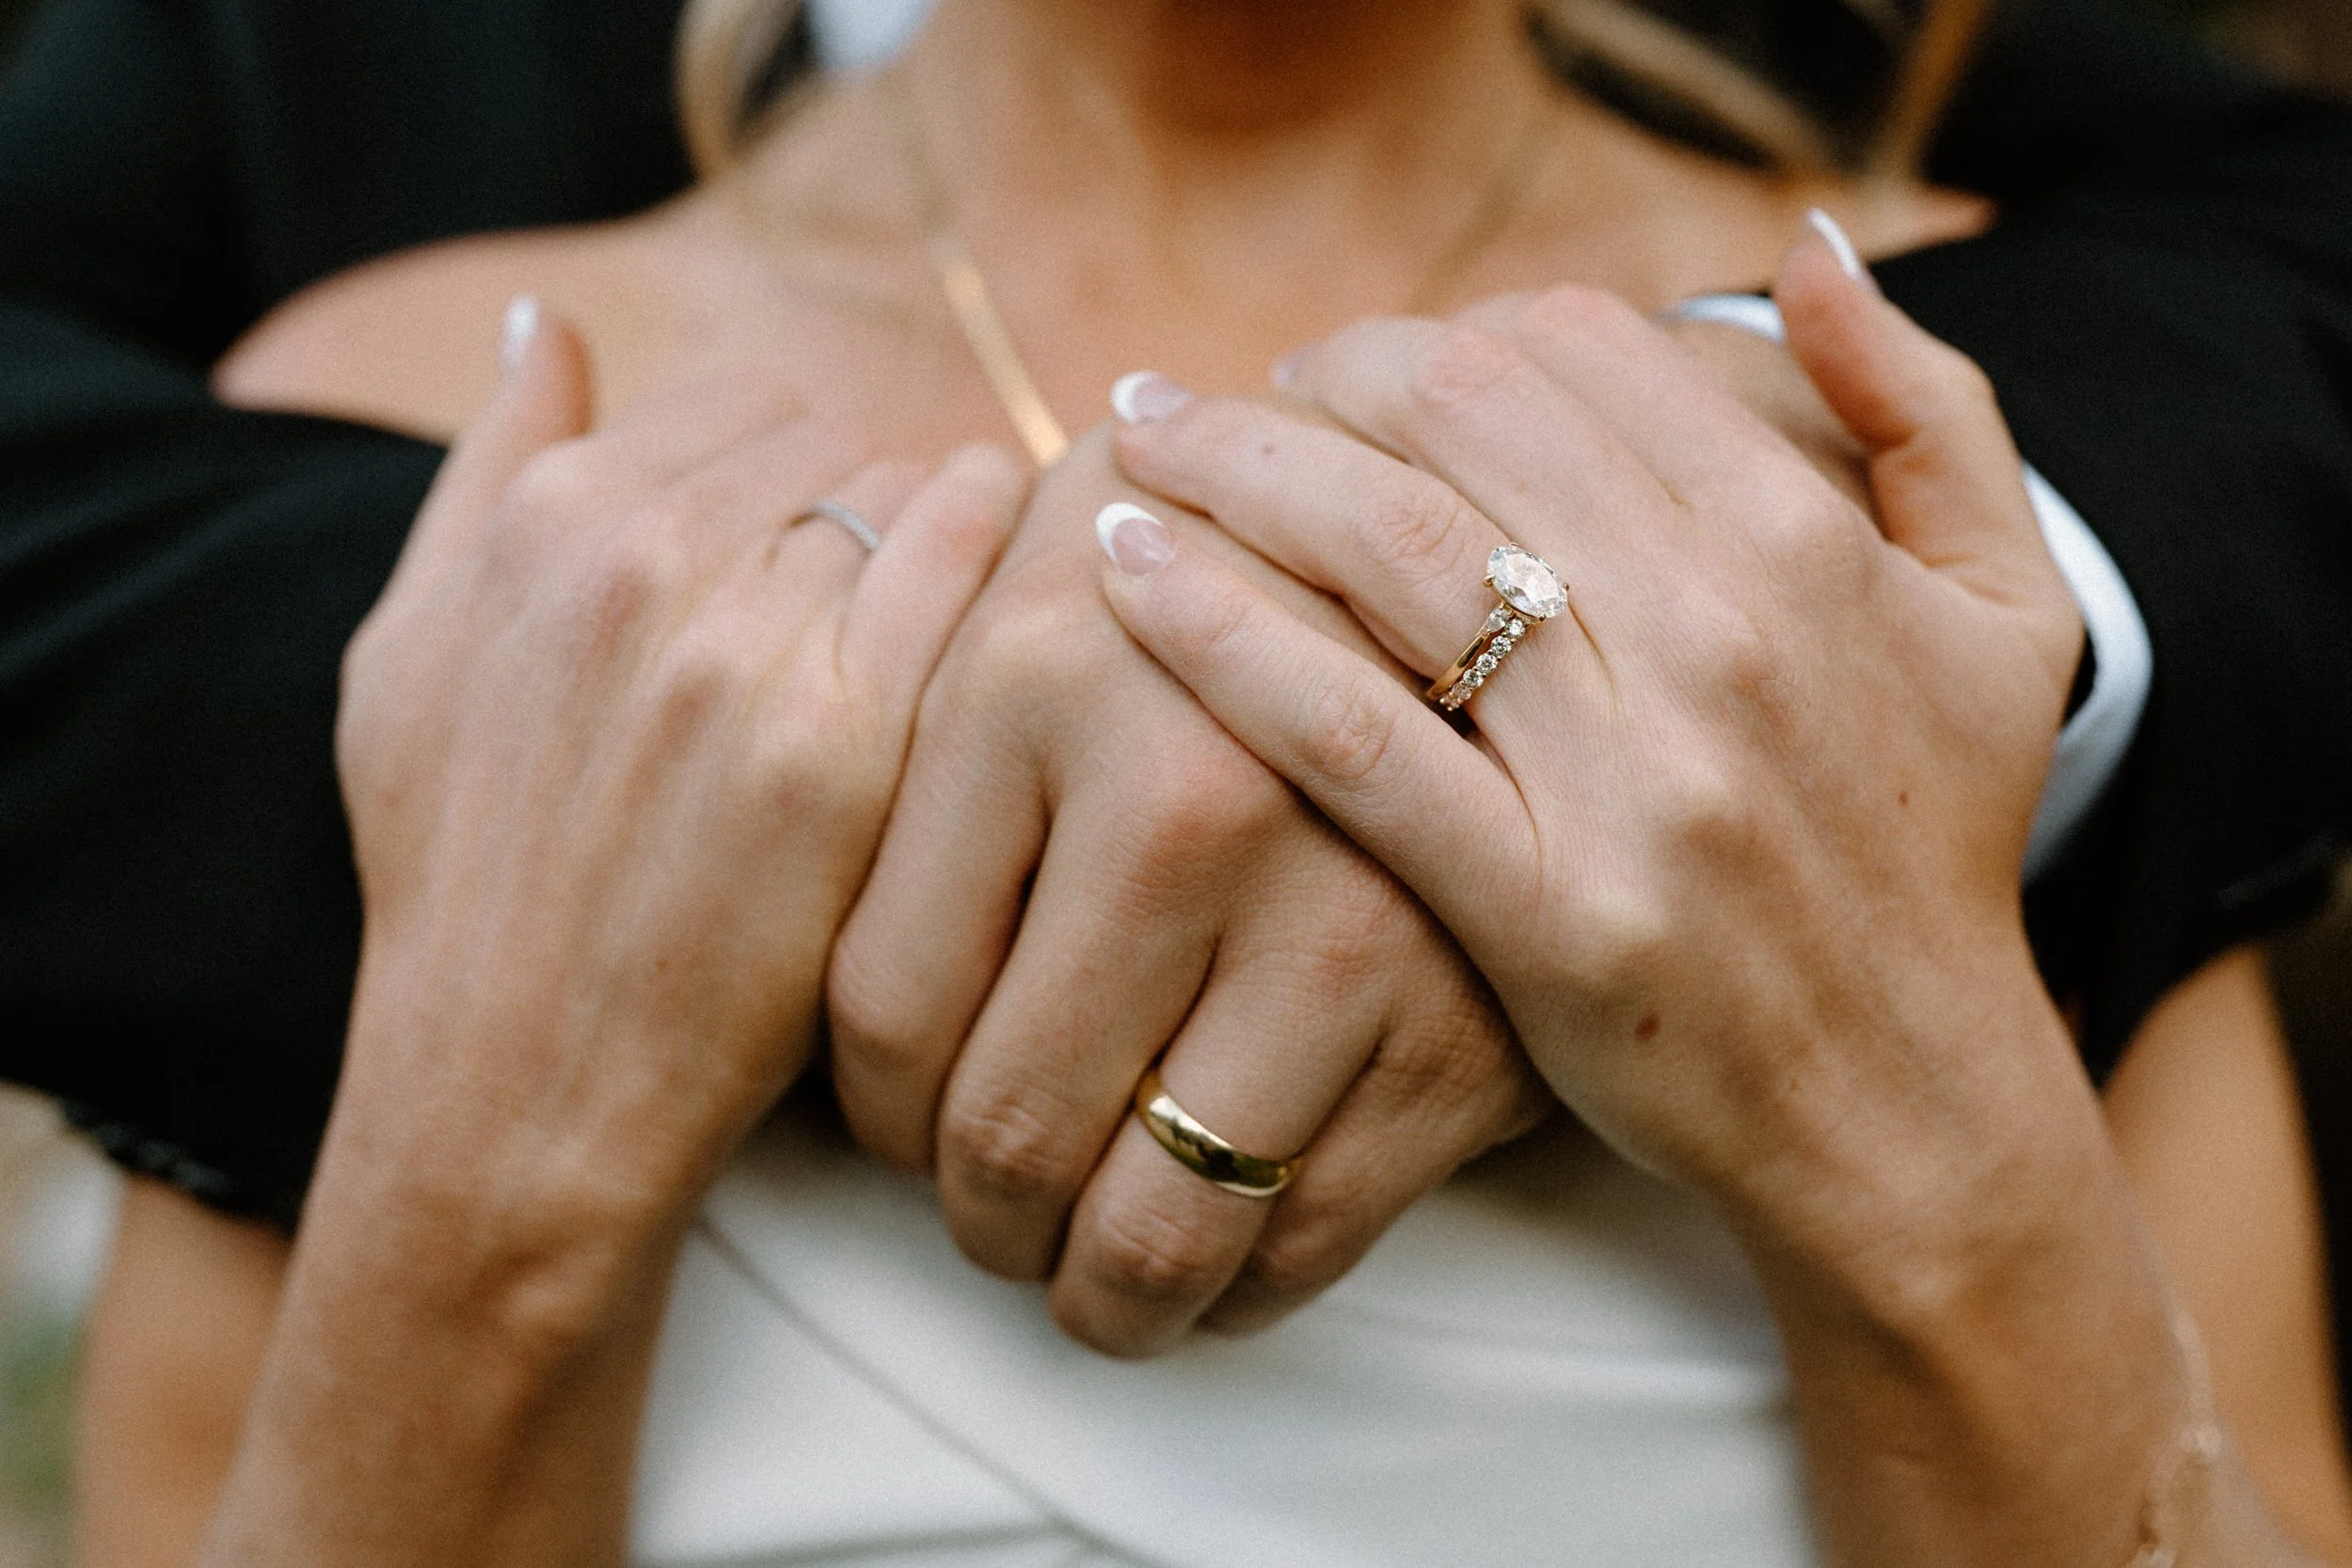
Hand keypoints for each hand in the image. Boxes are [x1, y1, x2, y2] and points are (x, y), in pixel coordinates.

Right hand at [329, 316, 1023, 1269]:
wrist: (520, 1087)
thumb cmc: (465, 876)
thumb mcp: (408, 655)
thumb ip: (485, 468)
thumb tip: (539, 322)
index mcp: (543, 520)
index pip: (740, 410)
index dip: (790, 486)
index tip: (815, 565)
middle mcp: (641, 559)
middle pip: (834, 448)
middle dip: (864, 518)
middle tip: (886, 617)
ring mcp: (747, 648)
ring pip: (909, 498)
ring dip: (940, 556)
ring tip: (953, 639)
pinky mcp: (846, 744)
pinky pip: (966, 564)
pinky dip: (1000, 570)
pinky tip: (1018, 626)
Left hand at [825, 425, 1547, 1357]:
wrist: (1487, 571)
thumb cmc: (1215, 588)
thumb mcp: (1032, 600)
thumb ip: (896, 749)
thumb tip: (777, 957)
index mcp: (1036, 688)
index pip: (886, 1008)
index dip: (869, 1116)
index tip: (898, 1130)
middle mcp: (1191, 806)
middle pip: (1009, 1137)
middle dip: (977, 1220)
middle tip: (987, 1217)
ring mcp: (1346, 922)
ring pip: (1158, 1231)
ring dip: (1098, 1294)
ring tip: (1085, 1275)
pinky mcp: (1465, 1025)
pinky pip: (1310, 1244)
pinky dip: (1238, 1289)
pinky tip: (1216, 1254)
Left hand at [1100, 228, 2316, 1567]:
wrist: (1910, 1103)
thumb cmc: (1933, 844)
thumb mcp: (2005, 608)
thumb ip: (1924, 408)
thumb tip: (1806, 249)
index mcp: (1805, 543)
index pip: (1570, 353)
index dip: (1433, 338)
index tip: (1351, 372)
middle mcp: (1722, 638)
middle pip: (1459, 421)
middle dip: (1311, 380)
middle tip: (1217, 401)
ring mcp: (1633, 779)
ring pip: (1392, 552)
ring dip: (1237, 466)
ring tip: (1136, 442)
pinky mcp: (1547, 911)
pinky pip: (1353, 736)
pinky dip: (1226, 636)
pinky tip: (1126, 573)